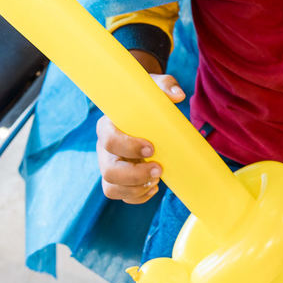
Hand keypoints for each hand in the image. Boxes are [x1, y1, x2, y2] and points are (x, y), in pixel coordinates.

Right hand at [96, 73, 185, 203]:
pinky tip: (154, 186)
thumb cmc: (145, 100)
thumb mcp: (153, 88)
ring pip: (110, 187)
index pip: (108, 140)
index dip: (127, 147)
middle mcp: (104, 149)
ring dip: (135, 189)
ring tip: (157, 180)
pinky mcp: (118, 179)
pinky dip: (138, 197)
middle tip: (159, 169)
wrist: (142, 111)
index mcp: (108, 126)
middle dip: (134, 175)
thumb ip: (165, 86)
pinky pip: (121, 195)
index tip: (151, 147)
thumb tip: (178, 95)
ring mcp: (110, 165)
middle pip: (108, 171)